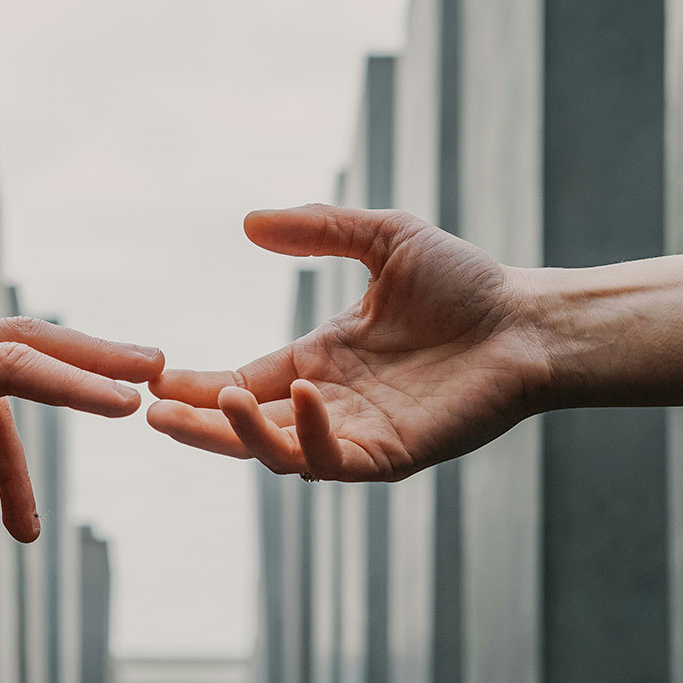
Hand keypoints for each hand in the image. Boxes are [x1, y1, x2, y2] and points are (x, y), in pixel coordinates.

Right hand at [147, 205, 546, 481]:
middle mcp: (330, 403)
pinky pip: (334, 459)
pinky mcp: (391, 455)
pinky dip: (310, 436)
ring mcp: (359, 433)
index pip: (244, 381)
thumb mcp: (383, 238)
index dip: (197, 386)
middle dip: (198, 424)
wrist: (529, 320)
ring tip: (215, 401)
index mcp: (320, 360)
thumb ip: (318, 230)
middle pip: (246, 426)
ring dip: (241, 434)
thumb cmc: (466, 283)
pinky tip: (300, 397)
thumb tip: (248, 222)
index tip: (154, 379)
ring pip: (280, 452)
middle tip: (153, 412)